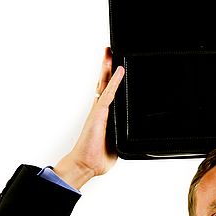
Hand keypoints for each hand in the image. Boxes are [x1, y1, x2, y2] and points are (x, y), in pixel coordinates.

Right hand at [54, 47, 124, 188]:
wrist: (86, 164)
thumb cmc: (96, 156)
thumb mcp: (116, 143)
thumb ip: (121, 134)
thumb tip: (129, 134)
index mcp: (104, 115)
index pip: (109, 92)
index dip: (112, 79)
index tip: (116, 66)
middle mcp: (100, 109)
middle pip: (104, 82)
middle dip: (107, 66)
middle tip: (111, 51)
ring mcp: (99, 109)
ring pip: (105, 83)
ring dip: (108, 67)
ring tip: (111, 52)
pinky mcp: (100, 113)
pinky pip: (109, 93)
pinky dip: (115, 81)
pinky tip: (120, 69)